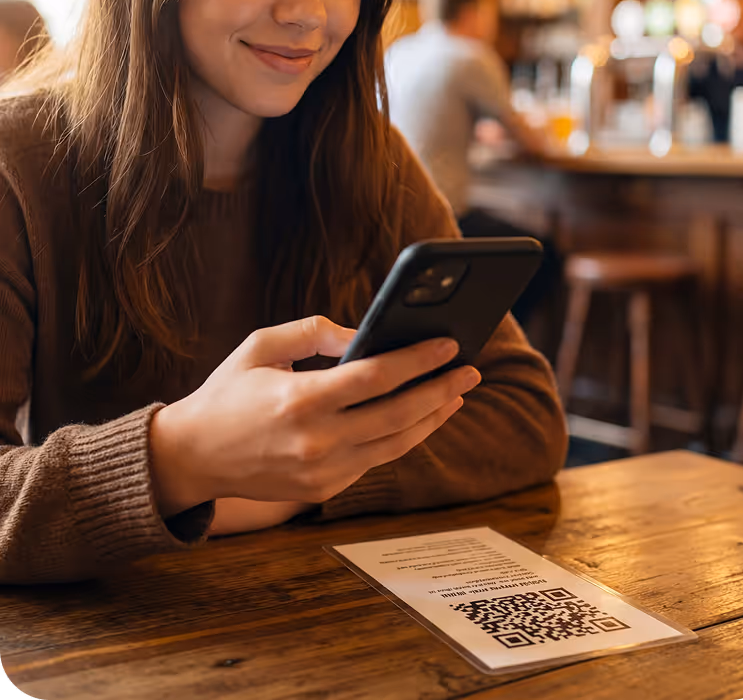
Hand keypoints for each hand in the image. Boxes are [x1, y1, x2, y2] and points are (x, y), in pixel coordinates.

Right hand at [149, 316, 480, 517]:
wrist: (192, 457)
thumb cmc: (227, 393)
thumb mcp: (261, 345)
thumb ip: (315, 333)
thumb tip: (365, 335)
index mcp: (300, 400)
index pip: (376, 377)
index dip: (418, 359)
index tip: (448, 343)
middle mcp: (316, 441)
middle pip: (399, 414)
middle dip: (441, 389)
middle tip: (470, 369)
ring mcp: (322, 471)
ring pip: (396, 444)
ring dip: (432, 417)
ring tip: (456, 393)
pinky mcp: (323, 489)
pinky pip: (376, 460)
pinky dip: (404, 437)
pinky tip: (420, 417)